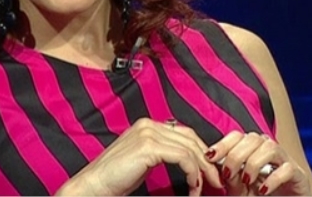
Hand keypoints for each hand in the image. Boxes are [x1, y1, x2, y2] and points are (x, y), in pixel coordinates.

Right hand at [56, 118, 222, 195]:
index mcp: (147, 125)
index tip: (210, 171)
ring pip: (189, 148)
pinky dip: (192, 172)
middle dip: (207, 161)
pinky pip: (182, 157)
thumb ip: (161, 154)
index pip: (185, 134)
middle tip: (216, 180)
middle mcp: (148, 124)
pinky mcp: (149, 147)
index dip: (201, 152)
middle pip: (191, 138)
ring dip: (202, 170)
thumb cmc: (115, 179)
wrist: (94, 186)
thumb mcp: (143, 162)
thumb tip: (186, 161)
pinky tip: (193, 186)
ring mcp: (148, 133)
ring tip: (205, 188)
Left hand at [206, 131, 310, 195]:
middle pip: (252, 138)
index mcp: (253, 149)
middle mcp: (269, 150)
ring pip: (270, 147)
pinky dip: (273, 178)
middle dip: (236, 155)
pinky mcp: (299, 175)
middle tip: (228, 174)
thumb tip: (217, 168)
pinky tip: (263, 190)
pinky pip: (287, 168)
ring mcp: (285, 161)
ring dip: (253, 163)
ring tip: (246, 181)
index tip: (209, 157)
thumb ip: (230, 178)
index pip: (237, 136)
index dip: (223, 143)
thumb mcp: (240, 189)